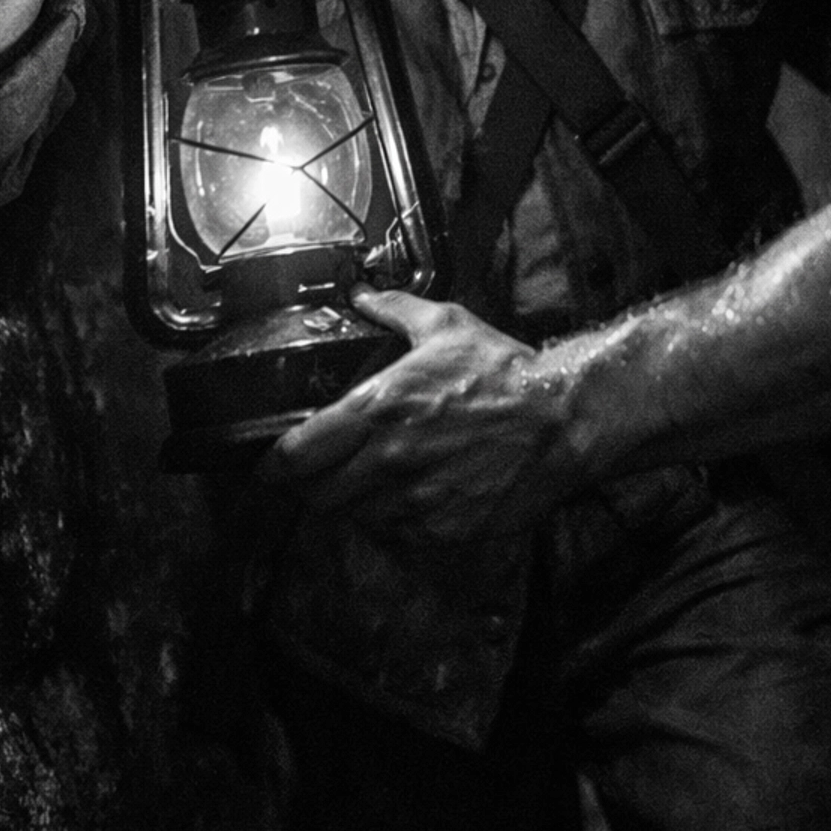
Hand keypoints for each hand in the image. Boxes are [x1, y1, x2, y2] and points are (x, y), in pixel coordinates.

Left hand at [261, 290, 581, 543]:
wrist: (560, 418)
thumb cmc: (503, 371)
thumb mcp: (446, 326)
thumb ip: (394, 311)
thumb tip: (361, 295)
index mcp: (378, 410)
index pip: (296, 456)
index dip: (273, 468)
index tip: (269, 469)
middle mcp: (388, 461)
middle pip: (317, 495)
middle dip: (314, 486)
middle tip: (323, 474)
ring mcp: (415, 500)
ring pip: (355, 518)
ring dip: (354, 504)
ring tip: (372, 484)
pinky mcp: (441, 528)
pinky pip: (397, 535)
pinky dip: (394, 522)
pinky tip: (410, 498)